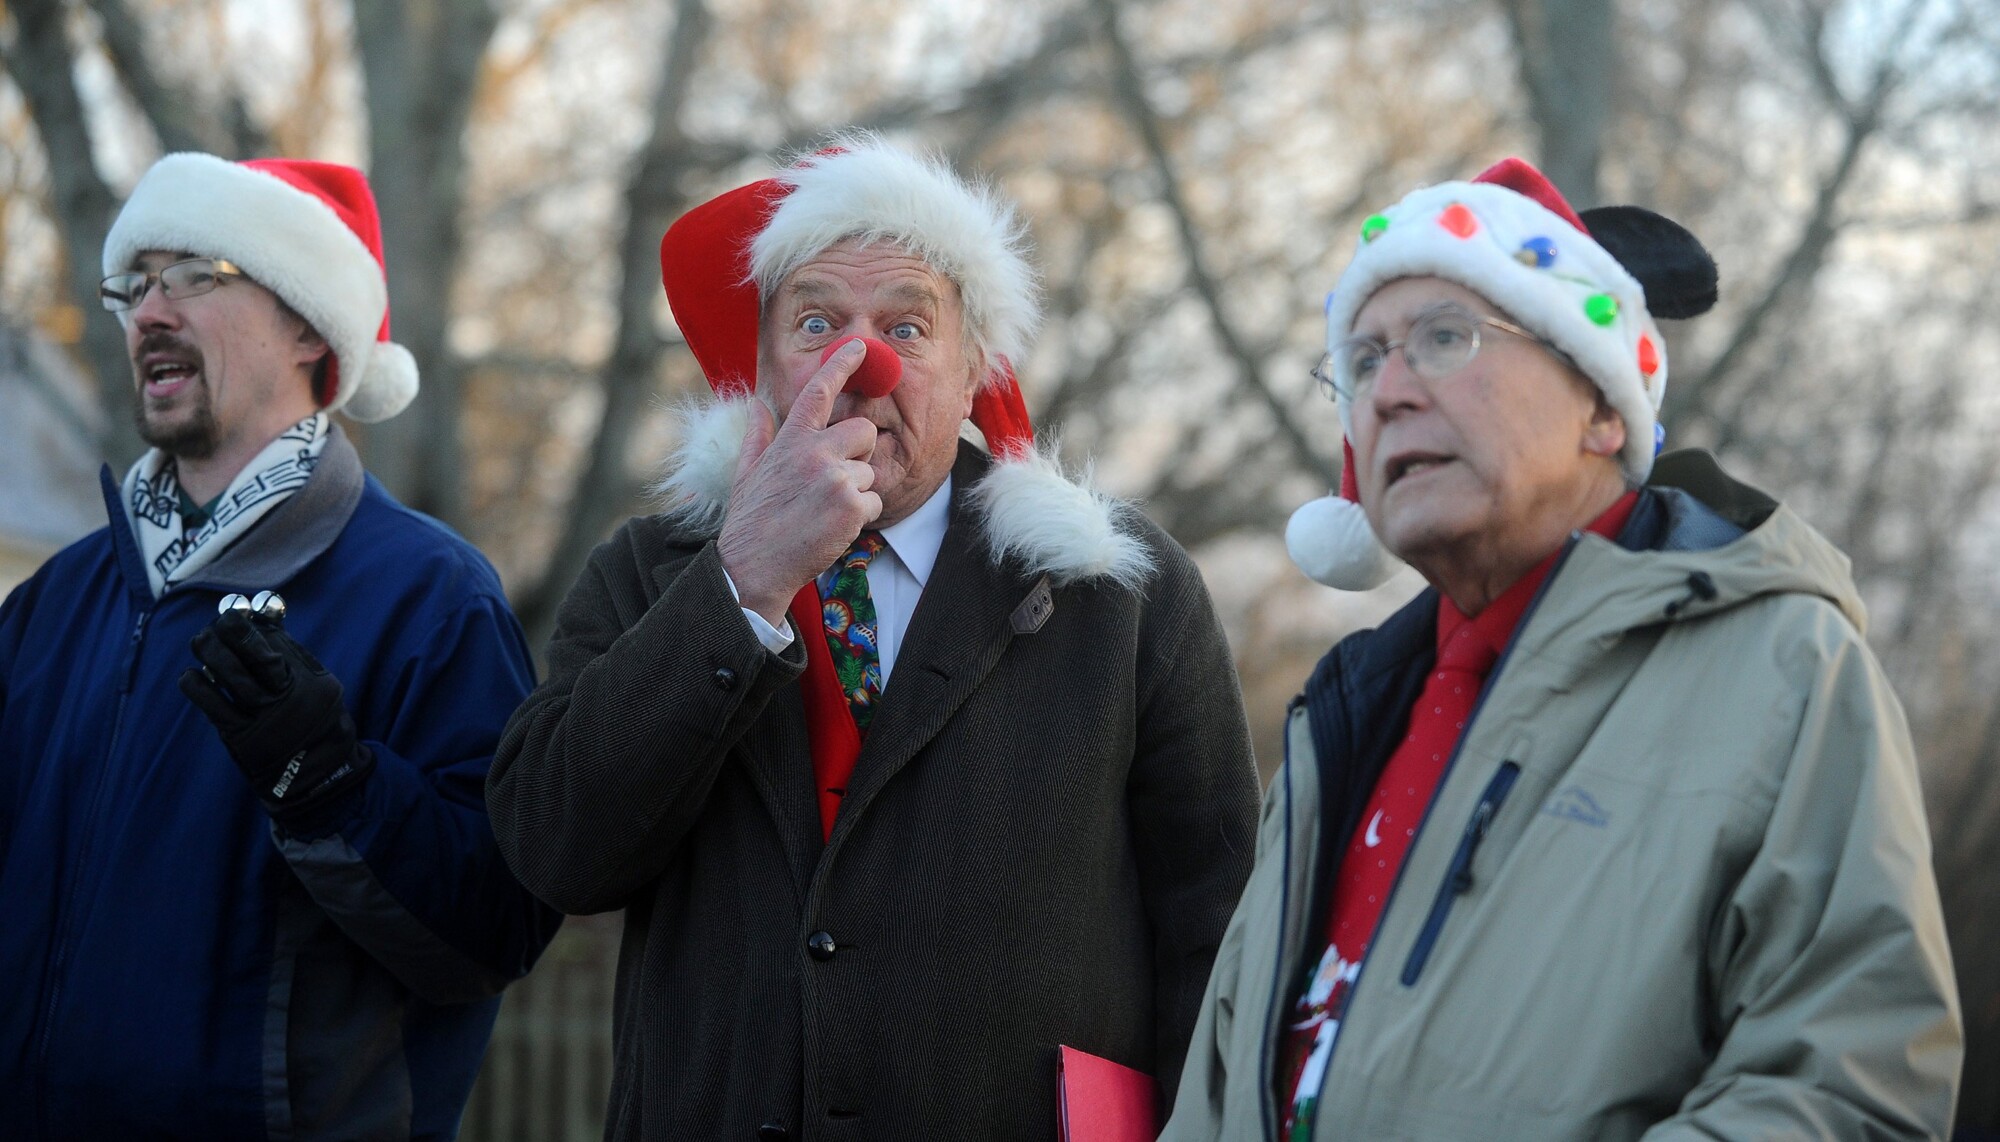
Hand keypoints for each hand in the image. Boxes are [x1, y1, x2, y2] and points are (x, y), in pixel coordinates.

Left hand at [179, 610, 373, 823]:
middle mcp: (288, 698)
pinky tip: (192, 675)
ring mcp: (263, 719)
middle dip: (231, 632)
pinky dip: (197, 685)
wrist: (317, 775)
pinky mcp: (241, 737)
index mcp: (310, 682)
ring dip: (210, 652)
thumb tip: (263, 618)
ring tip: (201, 641)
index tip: (237, 613)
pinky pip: (212, 705)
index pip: (277, 645)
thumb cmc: (314, 719)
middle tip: (217, 623)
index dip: (252, 627)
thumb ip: (292, 654)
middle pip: (256, 656)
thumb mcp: (318, 685)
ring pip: (230, 676)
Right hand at [717, 340, 883, 623]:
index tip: (862, 347)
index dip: (843, 364)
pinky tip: (832, 528)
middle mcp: (814, 451)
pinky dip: (860, 517)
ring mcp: (834, 477)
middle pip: (864, 430)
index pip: (820, 391)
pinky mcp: (851, 505)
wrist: (753, 566)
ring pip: (869, 471)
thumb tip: (758, 405)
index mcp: (790, 439)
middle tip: (836, 478)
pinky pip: (875, 501)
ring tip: (823, 512)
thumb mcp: (746, 472)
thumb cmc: (751, 520)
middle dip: (858, 451)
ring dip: (855, 493)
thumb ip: (757, 435)